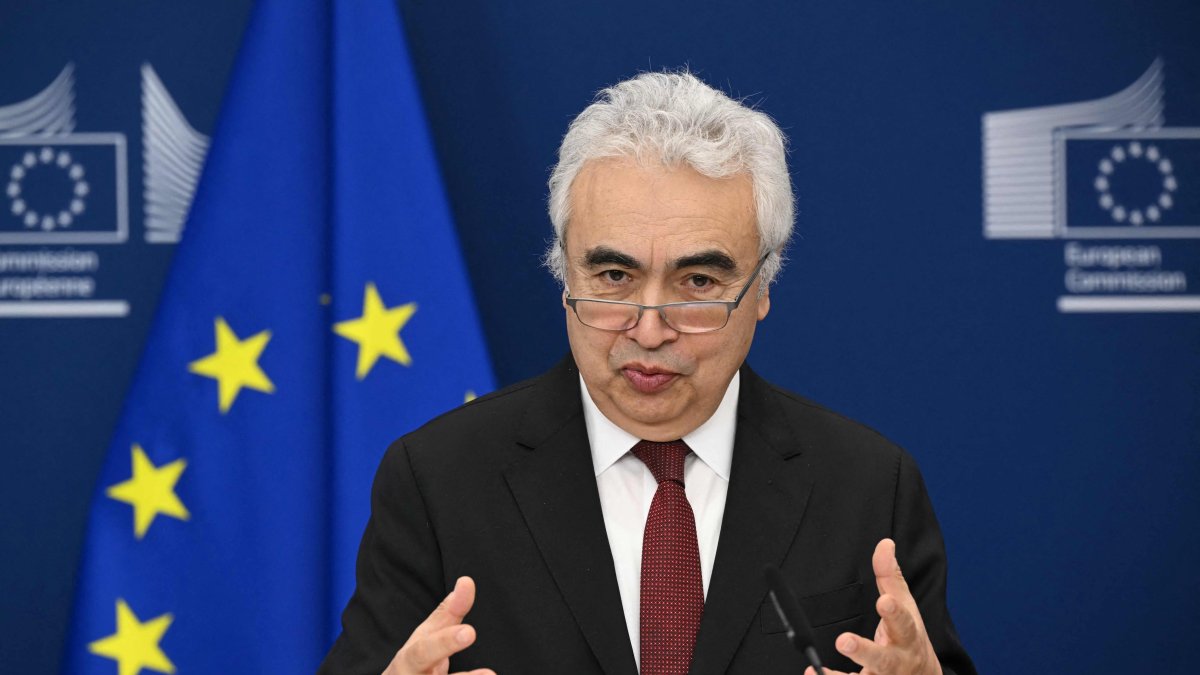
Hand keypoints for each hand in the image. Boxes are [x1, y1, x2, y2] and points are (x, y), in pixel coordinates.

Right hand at [382, 576, 494, 674]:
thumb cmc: (416, 664)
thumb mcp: (427, 638)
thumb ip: (448, 613)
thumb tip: (467, 581)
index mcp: (409, 661)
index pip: (424, 651)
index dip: (445, 642)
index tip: (470, 632)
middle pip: (423, 666)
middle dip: (457, 674)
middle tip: (490, 674)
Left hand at [804, 539, 940, 674]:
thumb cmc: (907, 637)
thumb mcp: (905, 607)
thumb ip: (891, 577)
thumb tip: (885, 543)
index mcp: (907, 636)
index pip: (903, 623)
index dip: (894, 612)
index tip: (883, 601)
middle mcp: (896, 662)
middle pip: (882, 659)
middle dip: (864, 651)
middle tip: (843, 641)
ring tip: (818, 671)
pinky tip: (811, 673)